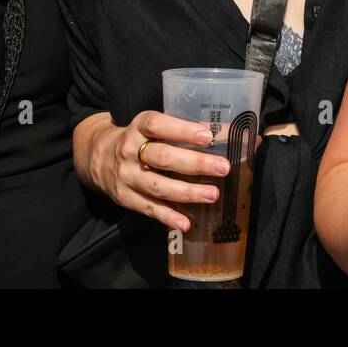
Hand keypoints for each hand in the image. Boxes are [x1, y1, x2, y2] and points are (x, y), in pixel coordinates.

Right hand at [84, 111, 230, 231]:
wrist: (99, 157)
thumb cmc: (143, 139)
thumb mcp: (158, 127)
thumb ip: (195, 131)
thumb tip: (249, 138)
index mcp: (140, 126)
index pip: (159, 124)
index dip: (182, 129)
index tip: (207, 136)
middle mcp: (130, 150)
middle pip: (162, 157)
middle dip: (194, 164)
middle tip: (222, 168)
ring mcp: (127, 175)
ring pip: (157, 185)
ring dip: (187, 192)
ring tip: (213, 194)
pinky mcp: (125, 197)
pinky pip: (148, 208)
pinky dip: (167, 216)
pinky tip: (186, 222)